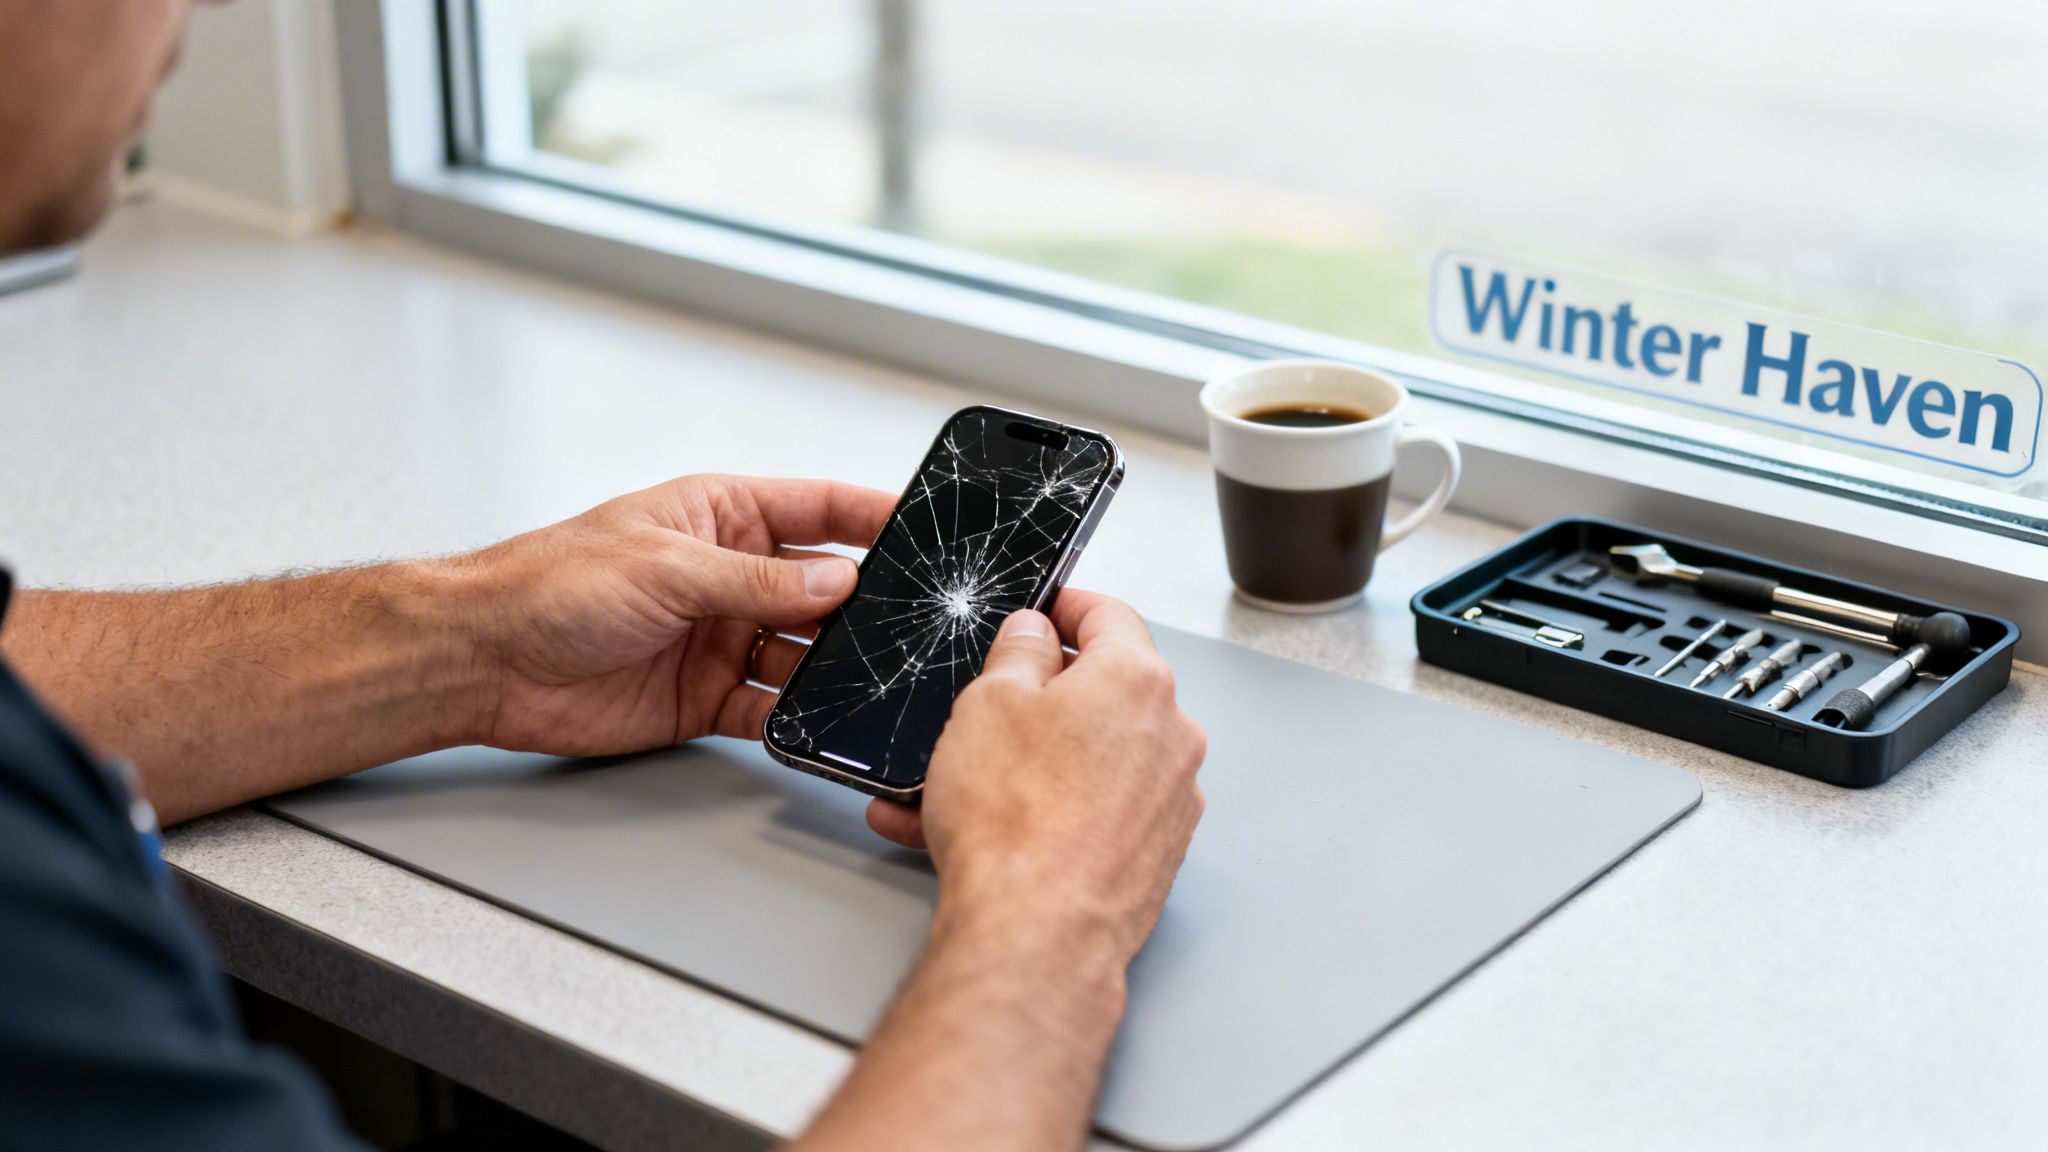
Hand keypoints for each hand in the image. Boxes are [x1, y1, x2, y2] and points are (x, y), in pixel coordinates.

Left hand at [460, 475, 893, 755]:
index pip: (818, 509)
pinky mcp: (706, 698)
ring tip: (874, 676)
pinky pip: (771, 709)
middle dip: (868, 604)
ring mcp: (721, 638)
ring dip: (837, 667)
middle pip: (823, 589)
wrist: (486, 661)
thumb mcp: (666, 567)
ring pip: (805, 654)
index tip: (926, 527)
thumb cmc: (550, 584)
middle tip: (916, 620)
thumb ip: (757, 580)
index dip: (874, 516)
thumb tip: (837, 581)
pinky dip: (797, 718)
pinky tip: (818, 722)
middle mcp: (729, 576)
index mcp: (721, 517)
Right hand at [867, 590, 1206, 963]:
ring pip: (1084, 761)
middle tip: (984, 703)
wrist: (1036, 934)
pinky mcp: (1152, 854)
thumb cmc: (1016, 820)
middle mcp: (1169, 737)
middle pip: (1101, 693)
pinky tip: (973, 829)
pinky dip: (1039, 811)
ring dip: (1022, 764)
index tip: (1045, 609)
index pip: (1109, 616)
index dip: (1067, 606)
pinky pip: (1088, 812)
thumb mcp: (988, 703)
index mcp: (1136, 681)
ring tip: (946, 785)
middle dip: (1037, 697)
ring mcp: (1167, 801)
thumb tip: (1033, 636)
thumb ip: (1018, 654)